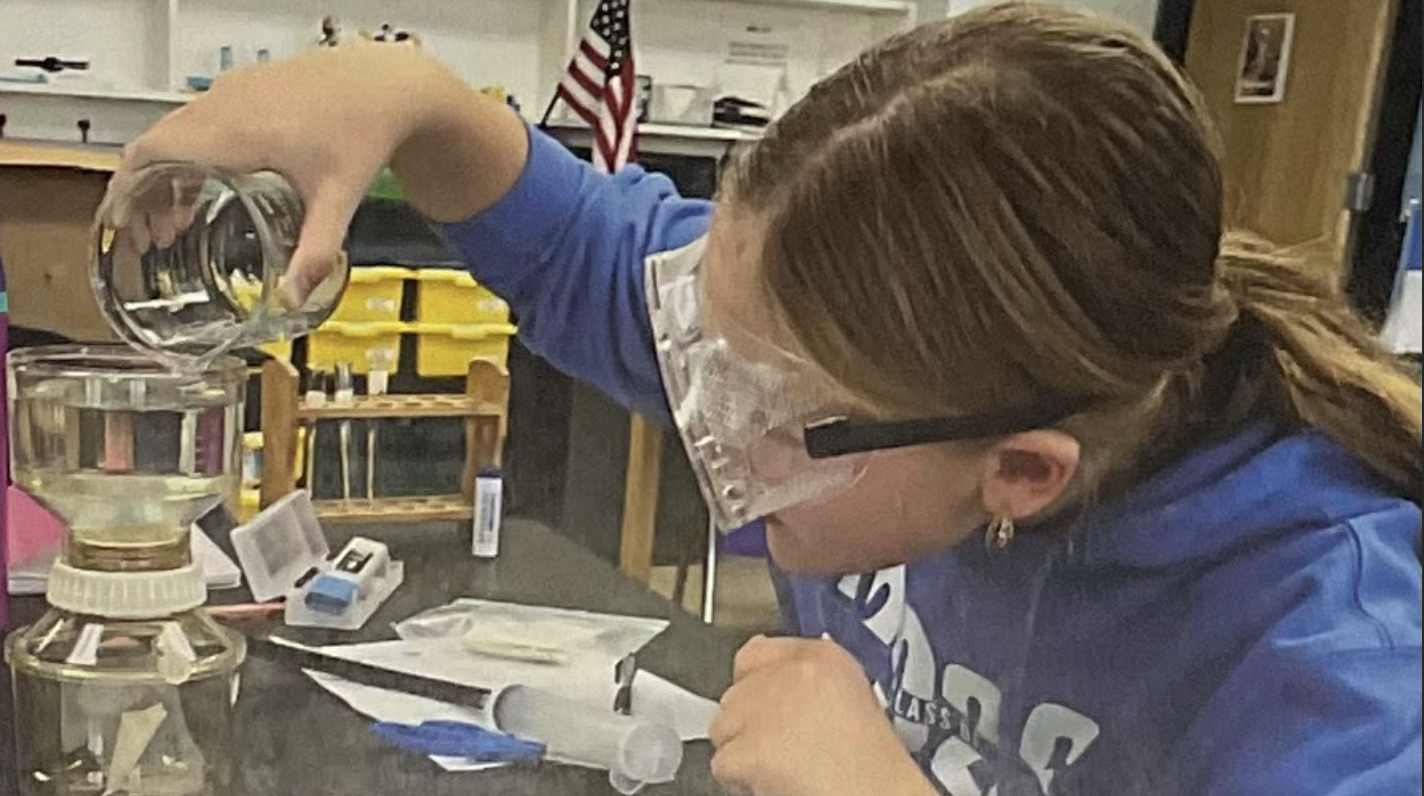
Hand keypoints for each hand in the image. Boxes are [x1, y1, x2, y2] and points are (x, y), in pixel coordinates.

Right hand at [110, 45, 526, 304]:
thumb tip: (295, 299)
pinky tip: (206, 186)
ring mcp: (231, 92)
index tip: (117, 223)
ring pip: (173, 133)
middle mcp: (224, 107)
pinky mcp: (243, 87)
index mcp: (234, 134)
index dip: (125, 190)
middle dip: (143, 193)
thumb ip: (314, 253)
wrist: (385, 84)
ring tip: (175, 222)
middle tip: (149, 237)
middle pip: (154, 147)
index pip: (151, 155)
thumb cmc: (362, 131)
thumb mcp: (338, 200)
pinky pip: (195, 120)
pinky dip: (187, 154)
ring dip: (166, 175)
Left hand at [710, 636, 933, 795]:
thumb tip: (774, 686)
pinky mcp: (750, 748)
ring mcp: (767, 709)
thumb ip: (810, 684)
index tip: (759, 703)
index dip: (754, 683)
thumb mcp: (856, 701)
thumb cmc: (875, 769)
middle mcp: (793, 674)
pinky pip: (723, 763)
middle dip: (750, 723)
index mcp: (825, 658)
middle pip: (737, 693)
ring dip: (743, 751)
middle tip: (782, 748)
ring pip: (723, 727)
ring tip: (783, 768)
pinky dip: (742, 780)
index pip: (757, 653)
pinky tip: (776, 783)